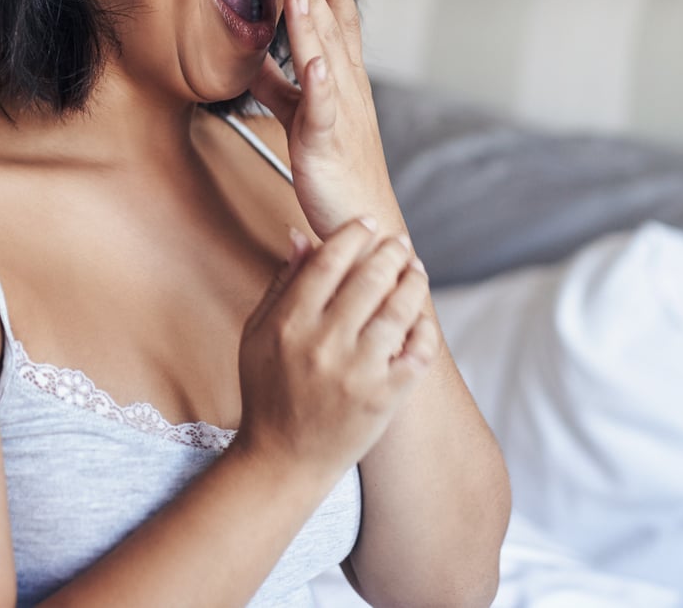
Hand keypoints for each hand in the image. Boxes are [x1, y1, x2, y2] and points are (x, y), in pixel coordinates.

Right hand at [236, 215, 438, 481]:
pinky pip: (417, 351)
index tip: (369, 222)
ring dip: (413, 281)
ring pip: (399, 309)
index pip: (329, 260)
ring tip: (416, 270)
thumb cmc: (268, 392)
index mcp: (289, 323)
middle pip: (370, 277)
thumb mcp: (257, 335)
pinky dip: (424, 329)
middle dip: (391, 251)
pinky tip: (421, 318)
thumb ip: (281, 284)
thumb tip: (301, 235)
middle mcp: (324, 343)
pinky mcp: (384, 398)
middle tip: (400, 243)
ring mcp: (357, 372)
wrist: (283, 460)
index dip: (354, 233)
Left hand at [248, 0, 397, 239]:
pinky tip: (315, 64)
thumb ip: (279, 88)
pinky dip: (319, 86)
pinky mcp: (325, 145)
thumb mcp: (302, 118)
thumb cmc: (338, 171)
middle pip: (332, 35)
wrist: (364, 220)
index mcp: (343, 86)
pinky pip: (321, 111)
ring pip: (325, 62)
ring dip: (313, 25)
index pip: (339, 31)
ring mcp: (339, 117)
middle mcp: (347, 94)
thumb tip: (253, 59)